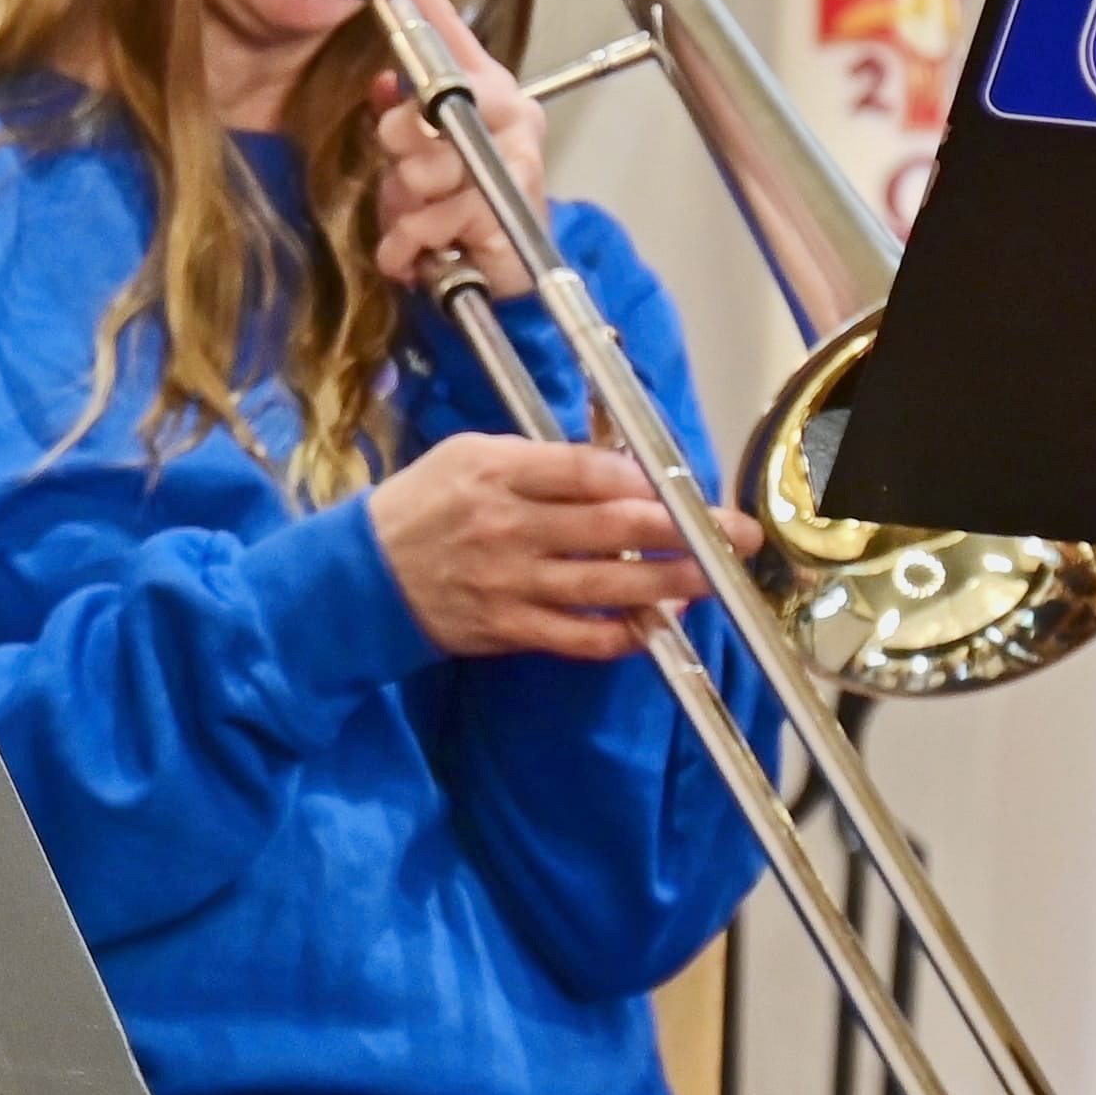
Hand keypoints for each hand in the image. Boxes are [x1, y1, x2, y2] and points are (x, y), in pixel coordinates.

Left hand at [348, 0, 542, 298]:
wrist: (506, 274)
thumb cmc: (462, 208)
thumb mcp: (419, 158)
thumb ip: (403, 115)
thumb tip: (384, 82)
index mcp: (487, 87)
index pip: (448, 27)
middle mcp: (511, 112)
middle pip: (429, 101)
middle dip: (400, 146)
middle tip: (408, 177)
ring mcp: (517, 159)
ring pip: (426, 168)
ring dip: (405, 205)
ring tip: (419, 221)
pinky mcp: (511, 209)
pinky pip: (433, 220)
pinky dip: (409, 245)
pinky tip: (423, 253)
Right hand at [370, 433, 738, 659]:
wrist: (359, 578)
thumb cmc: (421, 506)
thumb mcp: (468, 457)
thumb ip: (538, 463)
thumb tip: (616, 472)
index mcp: (498, 472)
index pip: (586, 471)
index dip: (642, 480)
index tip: (681, 488)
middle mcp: (508, 527)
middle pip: (613, 527)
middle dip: (684, 530)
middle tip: (737, 533)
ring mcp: (510, 583)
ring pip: (607, 585)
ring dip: (671, 585)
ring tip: (717, 582)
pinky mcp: (507, 629)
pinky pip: (579, 637)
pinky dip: (622, 635)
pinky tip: (655, 628)